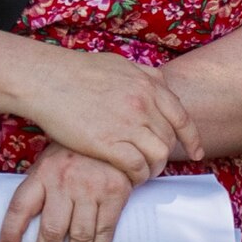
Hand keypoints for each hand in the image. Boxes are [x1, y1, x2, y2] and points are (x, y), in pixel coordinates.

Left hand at [0, 145, 133, 241]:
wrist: (116, 132)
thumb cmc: (78, 151)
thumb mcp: (51, 160)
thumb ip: (41, 186)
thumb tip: (26, 223)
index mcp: (43, 173)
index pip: (20, 207)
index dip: (10, 233)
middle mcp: (64, 182)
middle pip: (51, 231)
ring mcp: (90, 188)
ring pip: (79, 236)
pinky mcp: (115, 193)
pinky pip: (105, 229)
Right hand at [23, 46, 188, 182]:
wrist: (46, 79)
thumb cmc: (75, 71)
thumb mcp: (118, 64)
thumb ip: (142, 74)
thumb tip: (157, 79)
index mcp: (148, 84)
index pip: (182, 117)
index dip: (192, 138)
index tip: (195, 152)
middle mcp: (144, 104)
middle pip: (169, 139)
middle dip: (164, 155)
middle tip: (153, 164)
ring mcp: (128, 124)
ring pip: (158, 156)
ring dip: (153, 169)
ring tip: (142, 174)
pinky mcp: (108, 143)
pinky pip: (136, 167)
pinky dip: (137, 176)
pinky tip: (128, 178)